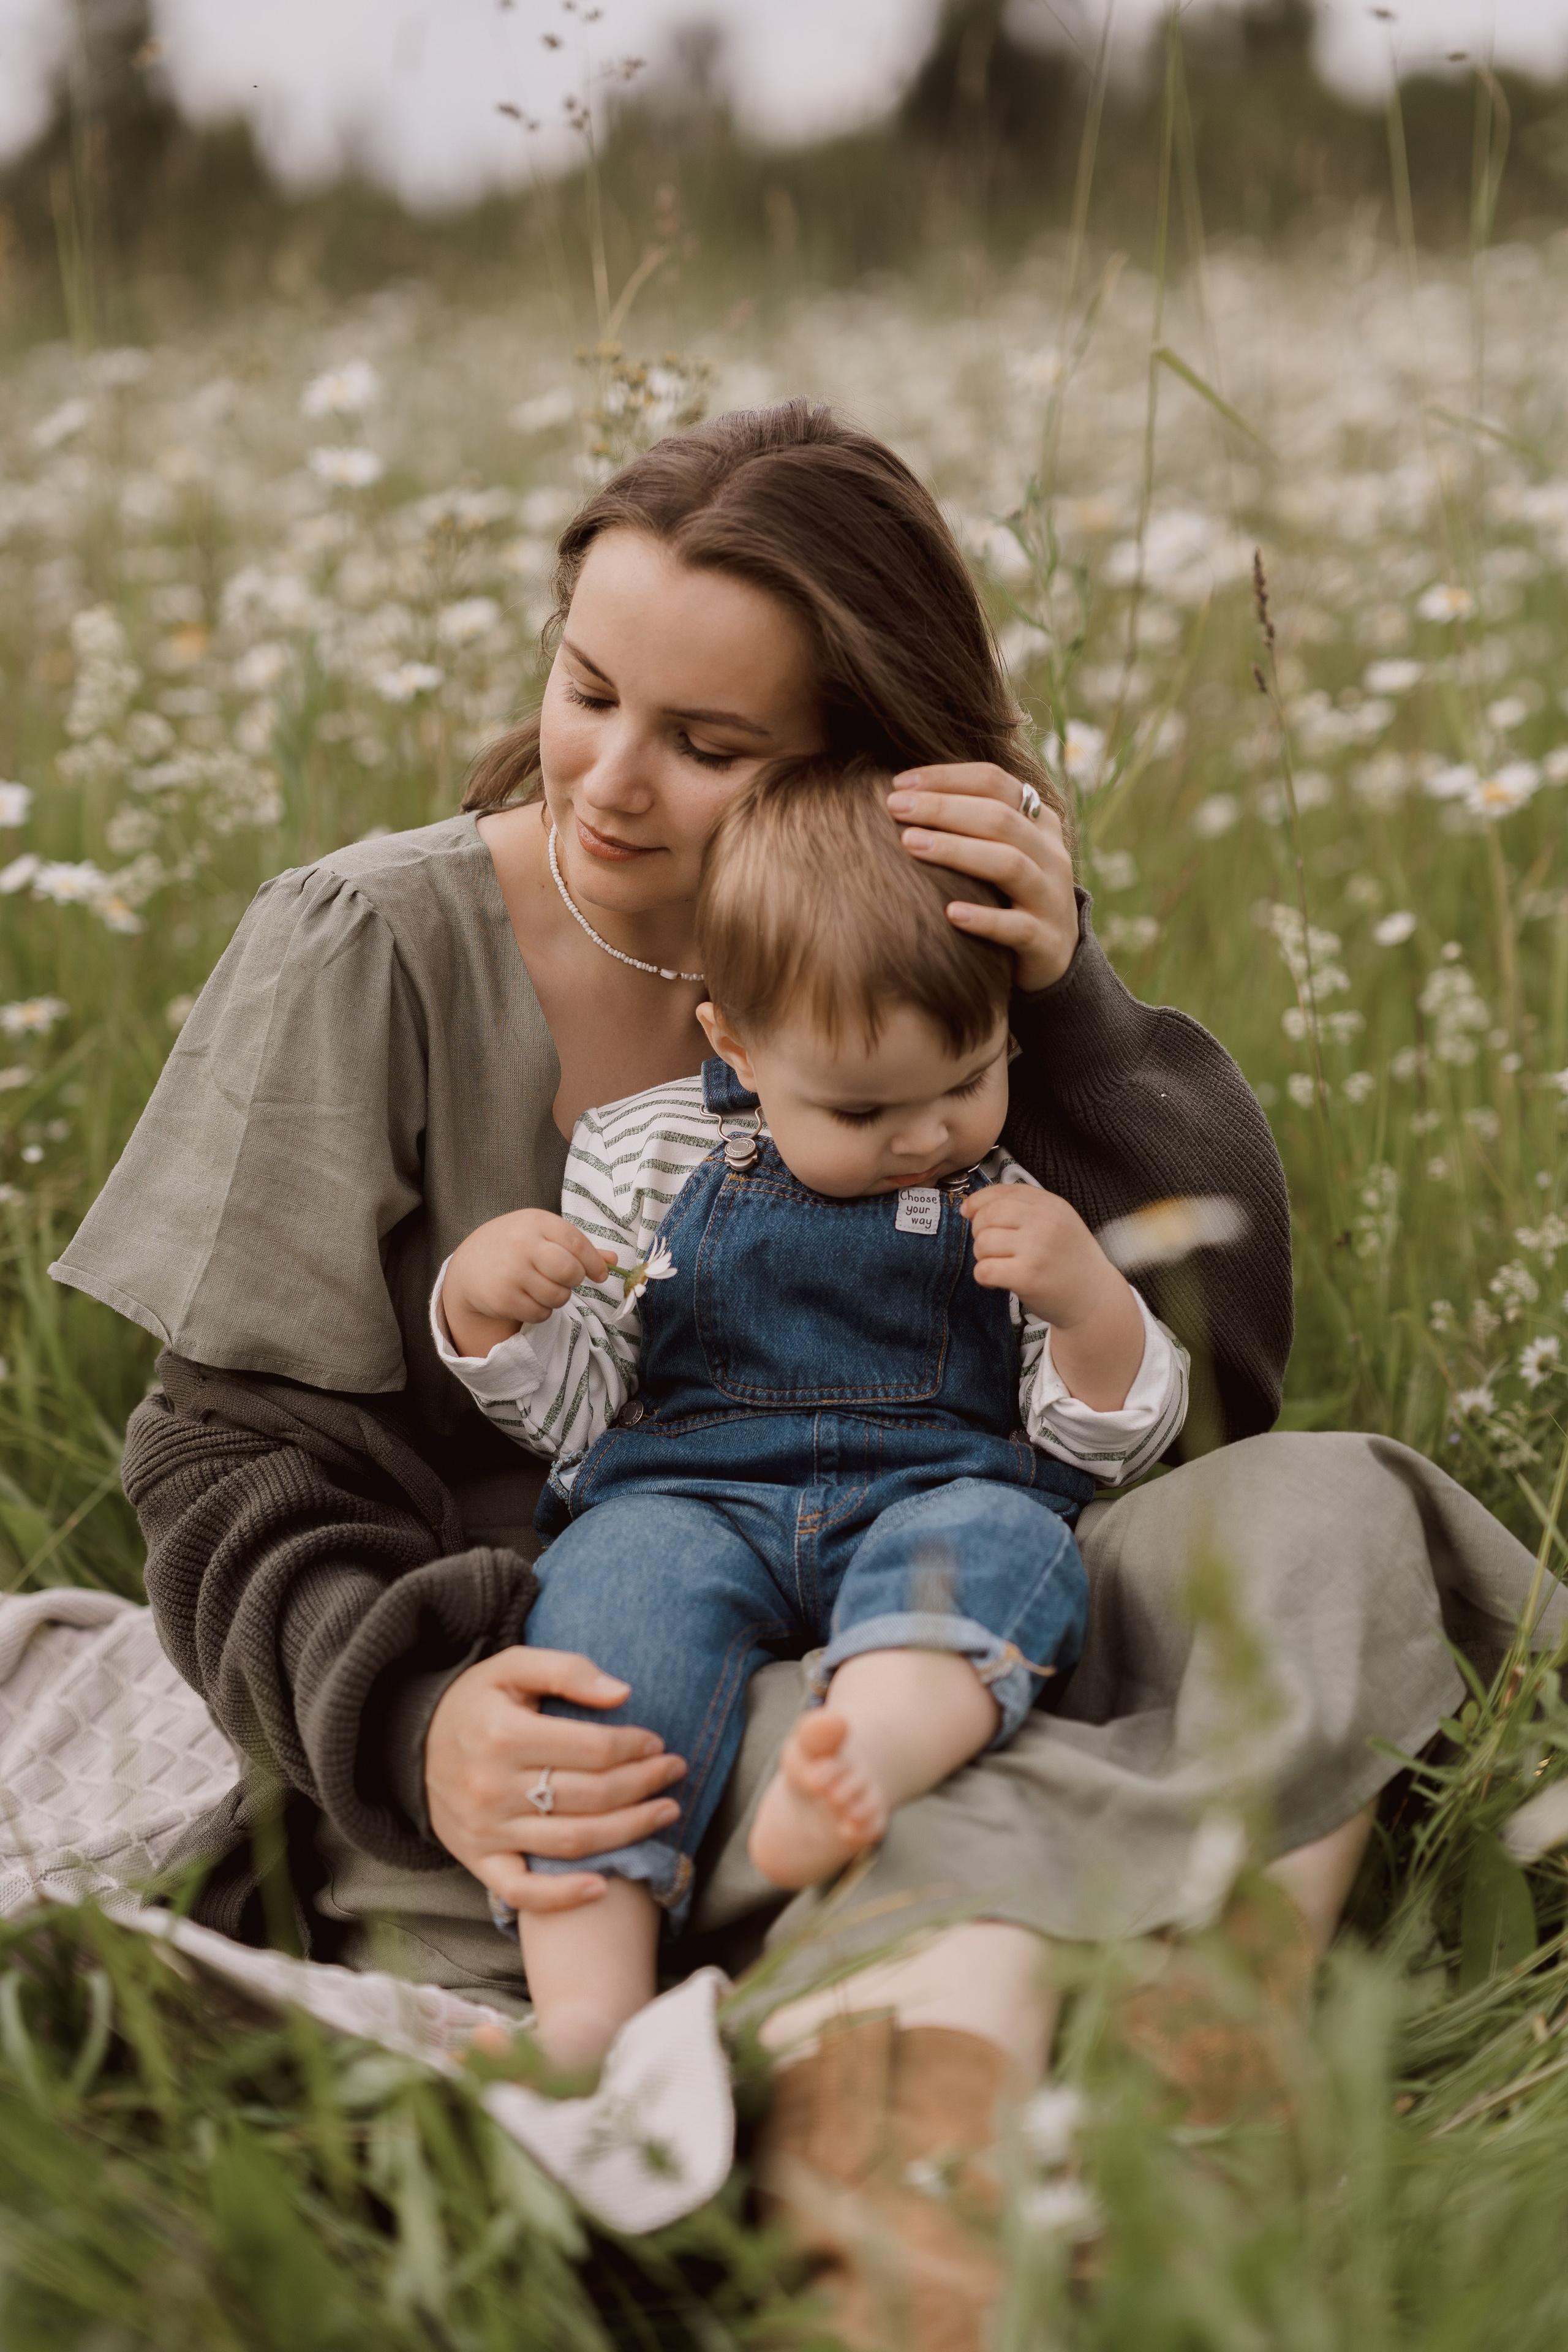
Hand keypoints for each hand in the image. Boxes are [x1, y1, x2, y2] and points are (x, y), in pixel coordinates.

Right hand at [425, 1647, 687, 1913]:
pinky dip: (562, 1897)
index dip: (633, 1747)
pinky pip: (521, 1892)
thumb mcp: (512, 1667)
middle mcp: (491, 1787)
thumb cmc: (476, 1702)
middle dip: (643, 1785)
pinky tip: (601, 1887)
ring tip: (666, 1814)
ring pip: (571, 1842)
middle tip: (676, 1772)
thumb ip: (567, 1670)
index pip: (589, 1748)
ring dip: (628, 1833)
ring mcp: (485, 1830)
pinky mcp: (478, 1860)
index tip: (658, 1742)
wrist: (411, 1745)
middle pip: (589, 1797)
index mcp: (502, 1734)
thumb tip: (623, 1693)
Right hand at [442, 1209, 610, 1357]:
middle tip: (566, 1281)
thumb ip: (576, 1246)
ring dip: (557, 1297)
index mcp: (536, 1222)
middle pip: (569, 1271)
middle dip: (575, 1280)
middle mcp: (522, 1245)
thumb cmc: (514, 1246)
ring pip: (557, 1296)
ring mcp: (511, 1273)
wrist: (468, 1265)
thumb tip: (613, 1261)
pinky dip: (541, 1311)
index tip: (600, 1275)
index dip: (594, 1263)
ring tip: (542, 1287)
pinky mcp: (502, 1299)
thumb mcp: (542, 1234)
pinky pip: (540, 1313)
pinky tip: (528, 1298)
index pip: (577, 1244)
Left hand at [886, 764, 1077, 991]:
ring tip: (910, 844)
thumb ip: (971, 821)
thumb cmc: (1009, 894)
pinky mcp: (1046, 941)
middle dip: (943, 808)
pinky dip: (983, 919)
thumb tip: (902, 794)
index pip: (994, 782)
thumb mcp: (1002, 849)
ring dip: (957, 851)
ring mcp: (1051, 897)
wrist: (1054, 954)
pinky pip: (1017, 927)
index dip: (947, 777)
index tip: (899, 783)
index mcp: (1039, 822)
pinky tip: (950, 913)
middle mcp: (1050, 854)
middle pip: (999, 818)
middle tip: (895, 807)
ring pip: (1009, 864)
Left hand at [963, 1185, 1144, 1410]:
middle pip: (987, 1215)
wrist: (1094, 1298)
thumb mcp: (1056, 1222)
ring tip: (1000, 1264)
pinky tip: (998, 1280)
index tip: (968, 1212)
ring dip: (982, 1256)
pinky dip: (983, 1276)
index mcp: (1051, 1205)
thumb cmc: (1069, 1260)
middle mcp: (1045, 1223)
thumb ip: (1021, 1208)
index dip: (978, 1202)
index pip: (1002, 1192)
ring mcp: (1037, 1250)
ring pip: (982, 1243)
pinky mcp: (1027, 1277)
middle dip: (979, 1231)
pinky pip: (984, 1270)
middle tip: (991, 1247)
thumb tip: (969, 1206)